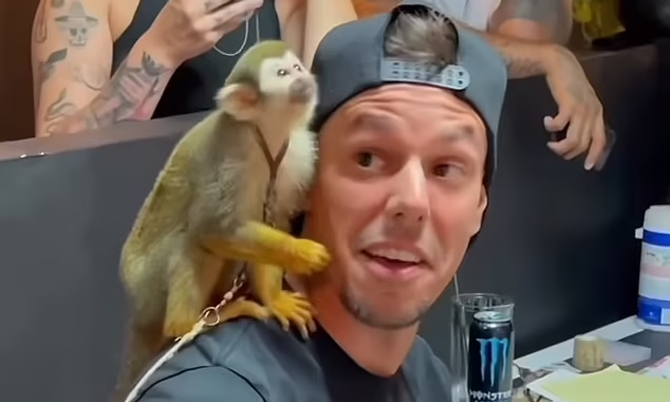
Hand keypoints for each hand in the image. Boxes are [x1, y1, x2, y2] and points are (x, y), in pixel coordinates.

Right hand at [144, 0, 262, 64]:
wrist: (162, 49)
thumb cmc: (170, 20)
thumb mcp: (180, 1)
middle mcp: (196, 11)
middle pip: (226, 0)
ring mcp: (206, 27)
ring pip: (232, 14)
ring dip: (247, 7)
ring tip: (258, 1)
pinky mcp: (212, 39)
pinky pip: (230, 26)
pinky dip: (240, 19)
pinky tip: (248, 13)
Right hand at [542, 45, 606, 169]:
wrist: (561, 64)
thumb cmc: (568, 83)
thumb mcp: (581, 101)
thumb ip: (582, 117)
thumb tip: (575, 136)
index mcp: (597, 113)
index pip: (600, 140)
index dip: (594, 155)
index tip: (587, 167)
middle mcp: (592, 113)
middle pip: (583, 143)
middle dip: (568, 152)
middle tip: (556, 150)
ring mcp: (581, 109)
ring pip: (573, 139)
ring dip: (559, 146)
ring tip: (550, 143)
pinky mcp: (569, 104)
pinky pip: (560, 126)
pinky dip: (552, 128)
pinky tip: (546, 122)